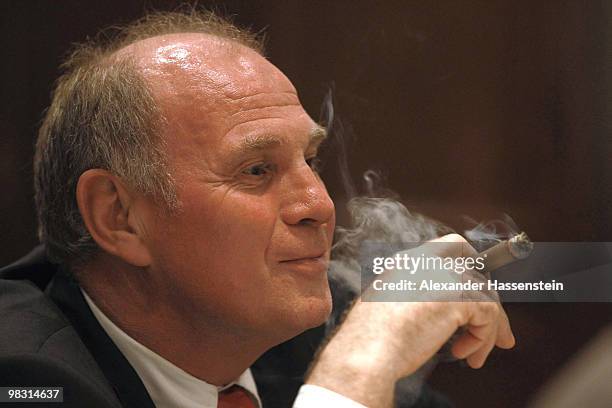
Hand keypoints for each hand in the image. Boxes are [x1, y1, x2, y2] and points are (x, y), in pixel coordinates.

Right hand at [306, 234, 515, 407]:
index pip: (452, 245)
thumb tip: (443, 311)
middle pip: (475, 273)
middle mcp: (427, 261)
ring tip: (475, 354)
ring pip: (485, 296)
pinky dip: (483, 338)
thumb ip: (415, 295)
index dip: (472, 263)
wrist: (368, 349)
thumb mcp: (389, 305)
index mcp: (407, 261)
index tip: (480, 288)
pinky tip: (466, 354)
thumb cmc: (370, 338)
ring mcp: (444, 275)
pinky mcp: (458, 296)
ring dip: (487, 329)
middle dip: (488, 306)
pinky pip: (488, 315)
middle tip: (496, 335)